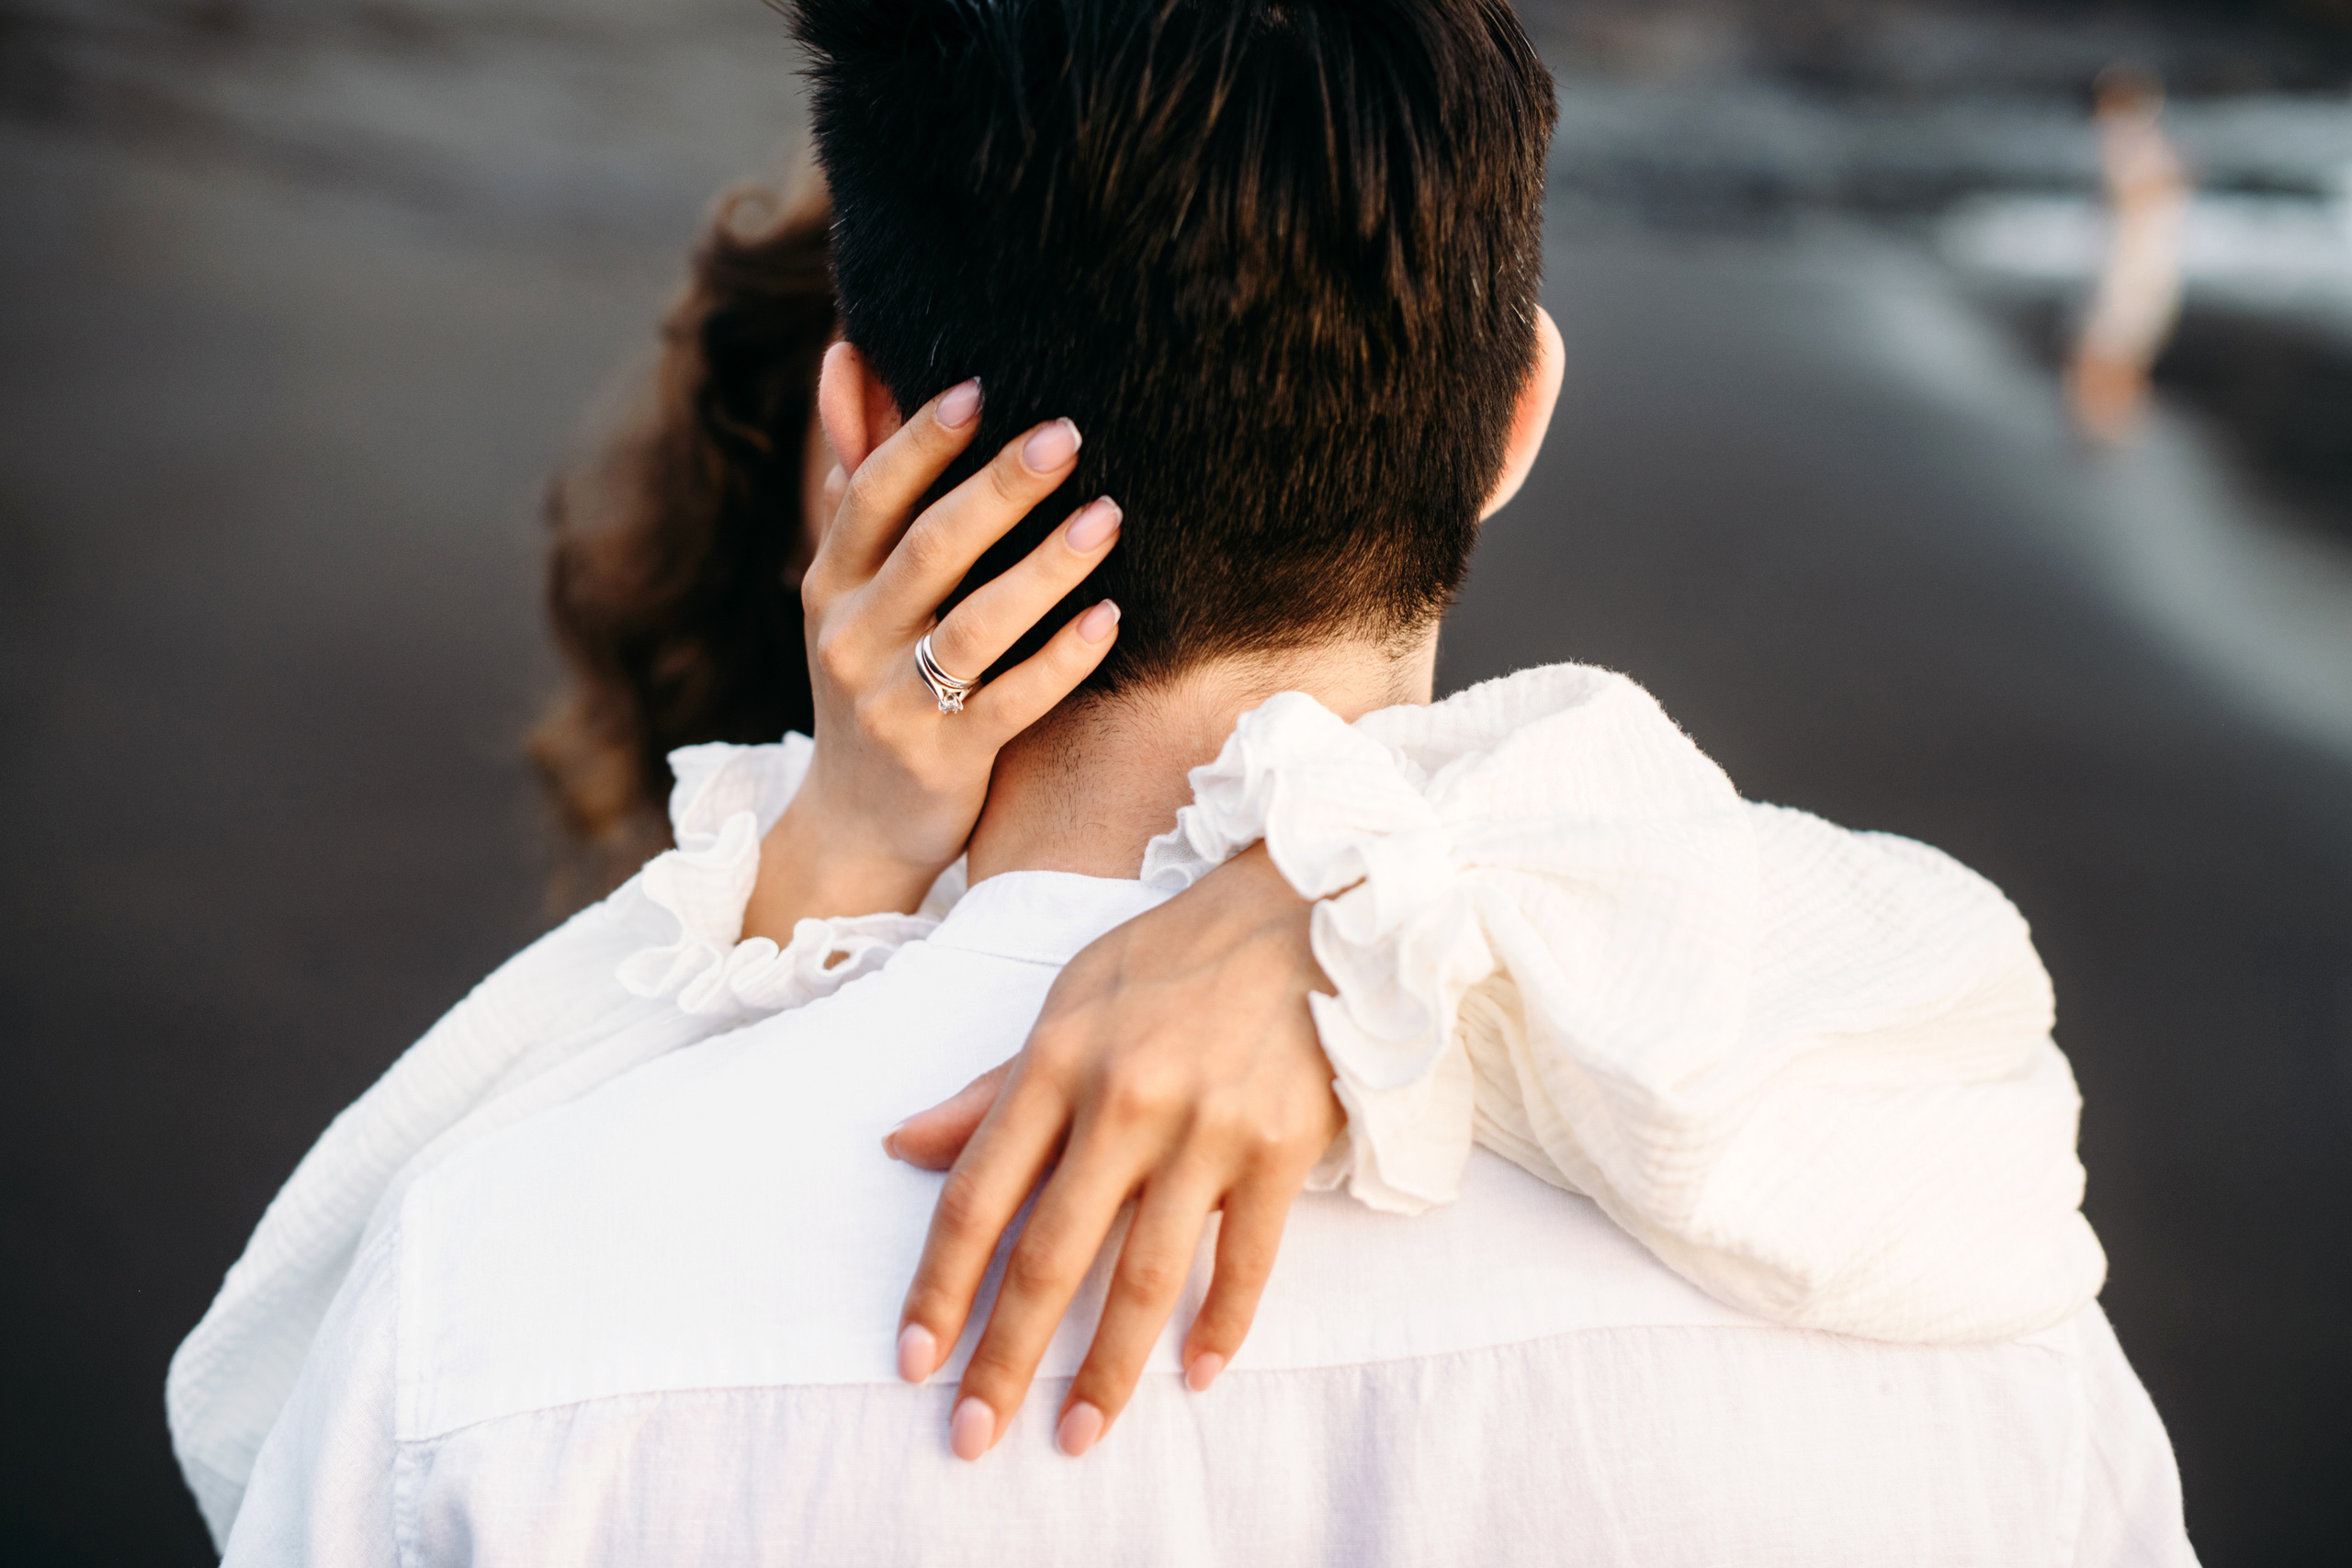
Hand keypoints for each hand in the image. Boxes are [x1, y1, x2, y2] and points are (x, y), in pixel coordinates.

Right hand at [746, 352, 1122, 934]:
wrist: (855, 828)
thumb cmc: (872, 683)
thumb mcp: (849, 590)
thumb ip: (860, 480)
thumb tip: (847, 353)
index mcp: (830, 586)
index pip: (870, 498)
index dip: (919, 441)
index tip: (979, 387)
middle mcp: (852, 640)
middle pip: (930, 550)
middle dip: (998, 488)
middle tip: (1067, 433)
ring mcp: (896, 706)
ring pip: (975, 626)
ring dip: (1045, 568)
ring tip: (1110, 516)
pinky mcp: (945, 761)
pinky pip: (1011, 702)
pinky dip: (1061, 659)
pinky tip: (1111, 617)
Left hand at [888, 843, 1345, 1458]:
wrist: (1303, 911)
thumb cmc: (1172, 959)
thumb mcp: (1068, 1002)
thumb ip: (992, 1089)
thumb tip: (904, 1146)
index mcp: (1057, 1063)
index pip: (978, 1197)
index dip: (940, 1288)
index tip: (915, 1360)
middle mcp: (1124, 1102)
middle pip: (1049, 1257)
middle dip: (1005, 1359)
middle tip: (974, 1437)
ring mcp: (1207, 1129)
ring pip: (1144, 1278)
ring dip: (1107, 1372)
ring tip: (1078, 1434)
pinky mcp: (1282, 1147)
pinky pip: (1246, 1260)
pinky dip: (1220, 1325)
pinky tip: (1194, 1375)